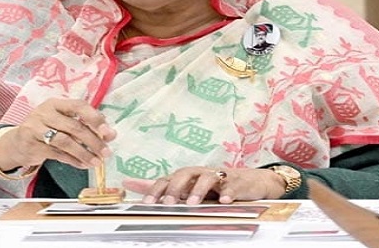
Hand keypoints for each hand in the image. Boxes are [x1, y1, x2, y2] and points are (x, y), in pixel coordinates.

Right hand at [0, 98, 115, 170]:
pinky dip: (72, 160)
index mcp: (56, 103)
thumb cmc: (45, 129)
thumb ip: (85, 126)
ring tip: (96, 162)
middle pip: (74, 126)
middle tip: (106, 152)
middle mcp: (44, 113)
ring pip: (65, 142)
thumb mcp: (62, 122)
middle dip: (93, 141)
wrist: (16, 143)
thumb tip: (110, 134)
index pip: (79, 106)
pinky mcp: (31, 145)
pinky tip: (83, 165)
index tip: (108, 132)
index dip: (95, 118)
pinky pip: (56, 154)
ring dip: (84, 153)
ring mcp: (35, 128)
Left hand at [122, 167, 286, 204]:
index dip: (156, 190)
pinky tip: (225, 200)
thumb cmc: (214, 185)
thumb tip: (129, 183)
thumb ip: (161, 186)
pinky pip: (233, 185)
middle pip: (185, 174)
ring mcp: (219, 177)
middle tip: (169, 204)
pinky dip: (229, 192)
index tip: (146, 203)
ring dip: (199, 190)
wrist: (250, 181)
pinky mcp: (238, 182)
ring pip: (207, 178)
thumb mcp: (187, 187)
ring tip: (192, 203)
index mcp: (187, 177)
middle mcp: (201, 174)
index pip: (167, 179)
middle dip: (175, 188)